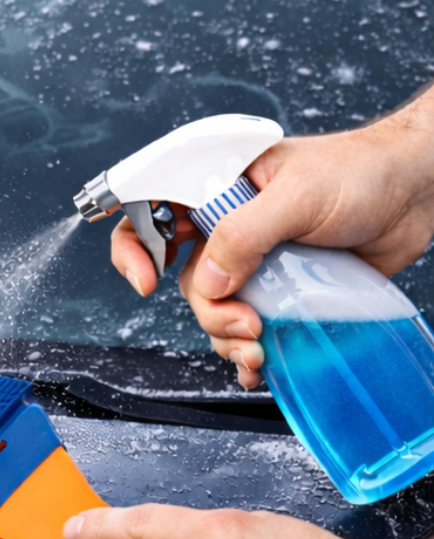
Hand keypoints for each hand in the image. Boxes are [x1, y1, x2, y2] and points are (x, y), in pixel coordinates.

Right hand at [112, 94, 433, 386]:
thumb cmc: (359, 173)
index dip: (134, 247)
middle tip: (246, 323)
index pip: (150, 212)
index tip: (147, 282)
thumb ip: (244, 235)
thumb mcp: (296, 197)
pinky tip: (260, 365)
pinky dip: (248, 351)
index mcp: (214, 187)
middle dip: (209, 311)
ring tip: (261, 348)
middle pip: (183, 279)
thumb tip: (209, 283)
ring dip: (228, 337)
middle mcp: (226, 226)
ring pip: (214, 309)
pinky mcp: (281, 290)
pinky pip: (248, 325)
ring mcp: (253, 261)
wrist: (417, 194)